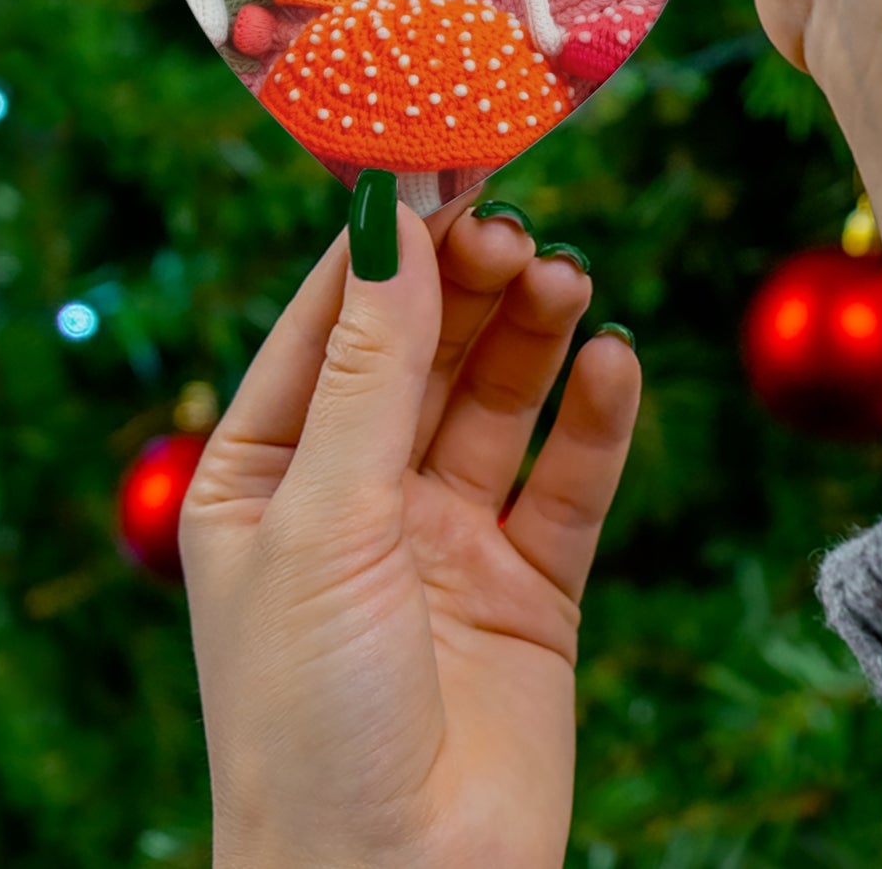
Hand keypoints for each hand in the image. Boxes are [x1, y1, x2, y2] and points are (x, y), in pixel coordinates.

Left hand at [180, 194, 639, 868]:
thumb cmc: (309, 718)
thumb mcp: (324, 519)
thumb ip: (369, 369)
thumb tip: (389, 220)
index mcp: (267, 477)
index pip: (330, 326)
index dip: (385, 245)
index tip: (442, 162)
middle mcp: (359, 497)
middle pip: (425, 351)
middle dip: (469, 285)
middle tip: (518, 230)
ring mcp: (448, 538)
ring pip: (500, 401)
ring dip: (534, 334)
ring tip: (568, 281)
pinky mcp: (531, 584)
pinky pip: (569, 479)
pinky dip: (596, 418)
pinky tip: (614, 362)